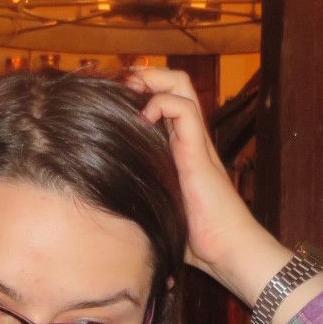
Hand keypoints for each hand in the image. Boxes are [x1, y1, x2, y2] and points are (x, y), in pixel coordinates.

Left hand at [130, 66, 293, 310]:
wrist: (225, 249)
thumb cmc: (192, 237)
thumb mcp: (153, 210)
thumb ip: (134, 201)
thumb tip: (97, 217)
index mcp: (176, 147)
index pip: (162, 100)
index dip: (139, 90)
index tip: (110, 95)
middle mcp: (187, 137)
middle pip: (175, 82)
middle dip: (146, 74)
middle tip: (121, 83)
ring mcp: (194, 141)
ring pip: (182, 85)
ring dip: (153, 79)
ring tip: (130, 89)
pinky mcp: (198, 150)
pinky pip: (185, 110)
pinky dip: (162, 103)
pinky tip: (142, 118)